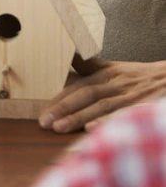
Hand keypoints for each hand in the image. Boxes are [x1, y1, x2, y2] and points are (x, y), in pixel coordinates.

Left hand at [39, 55, 165, 132]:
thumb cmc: (137, 76)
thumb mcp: (112, 67)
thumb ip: (87, 65)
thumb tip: (65, 55)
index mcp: (105, 74)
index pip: (78, 85)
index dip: (60, 98)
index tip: (43, 110)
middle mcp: (115, 84)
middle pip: (85, 94)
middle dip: (63, 108)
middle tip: (44, 122)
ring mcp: (129, 96)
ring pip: (101, 106)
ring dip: (78, 117)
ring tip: (59, 128)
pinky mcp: (143, 106)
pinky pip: (125, 115)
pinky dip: (108, 121)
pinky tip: (92, 130)